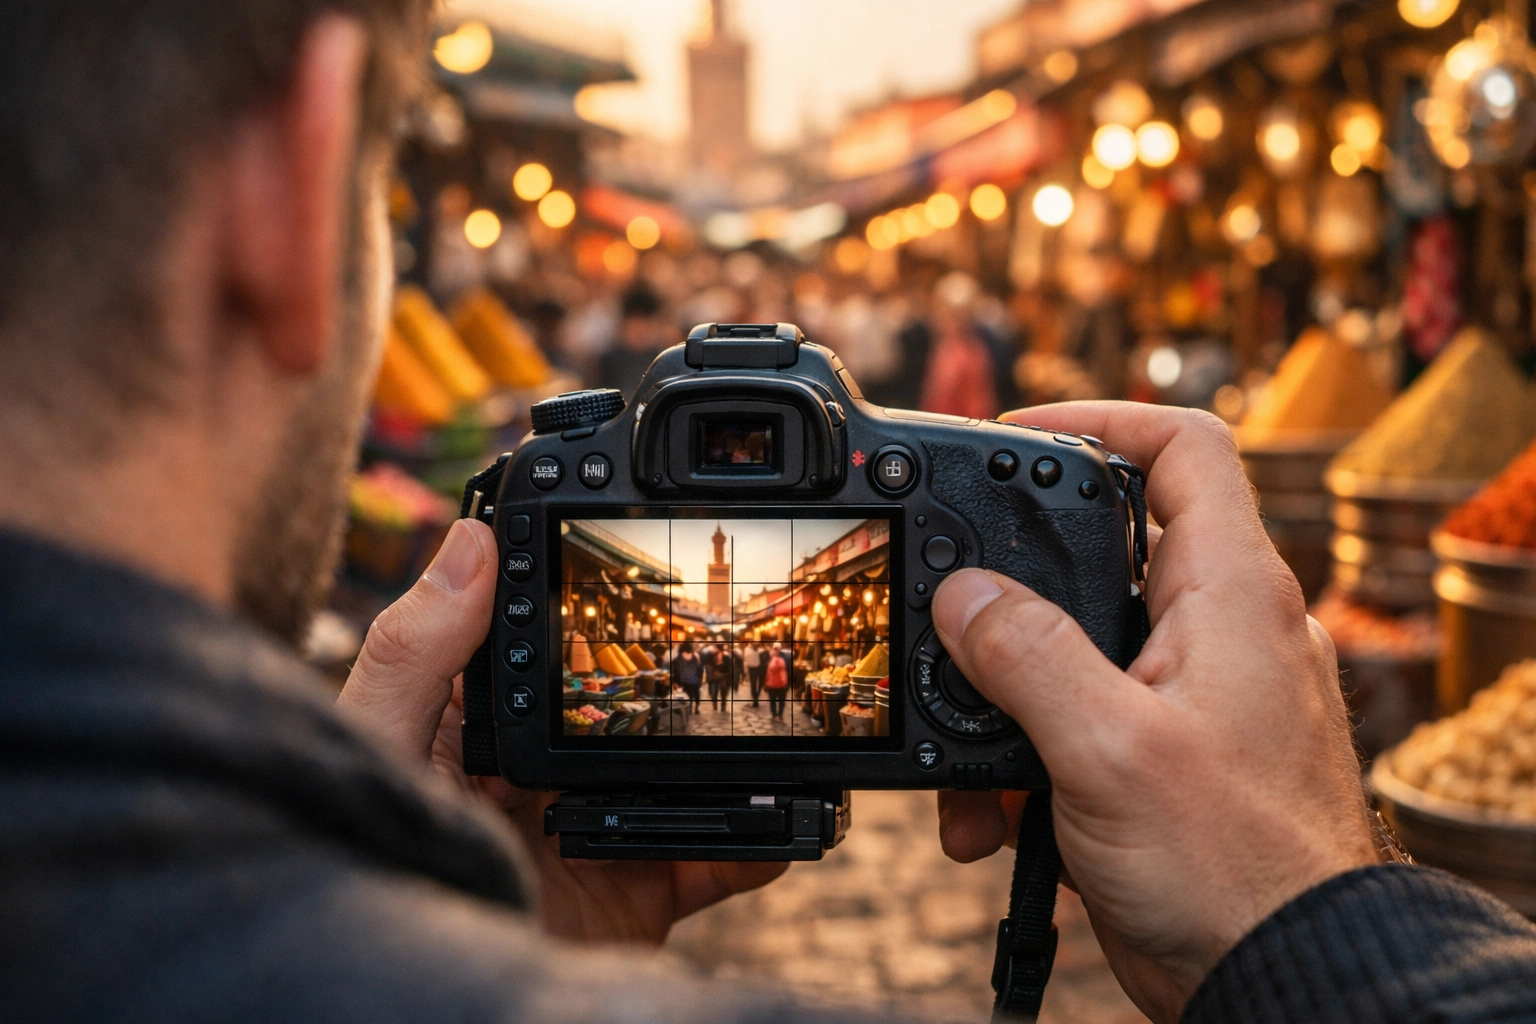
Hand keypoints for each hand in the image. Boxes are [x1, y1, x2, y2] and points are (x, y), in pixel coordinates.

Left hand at [336, 518, 785, 943]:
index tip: (633, 537)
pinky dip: (760, 839)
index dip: (584, 592)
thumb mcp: (383, 749)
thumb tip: (469, 540)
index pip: (540, 635)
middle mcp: (545, 769)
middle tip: (730, 626)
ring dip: (730, 749)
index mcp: (477, 722)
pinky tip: (790, 814)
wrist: (426, 1006)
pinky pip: (716, 857)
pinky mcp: (639, 891)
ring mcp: (598, 828)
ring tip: (769, 713)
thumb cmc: (376, 871)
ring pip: (683, 771)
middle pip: (631, 700)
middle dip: (680, 668)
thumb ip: (417, 653)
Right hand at [931, 403, 1376, 1022]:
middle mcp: (1221, 630)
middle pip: (1106, 547)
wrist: (1279, 977)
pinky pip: (1081, 722)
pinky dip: (1027, 757)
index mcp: (1231, 595)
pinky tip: (993, 818)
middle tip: (951, 602)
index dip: (1103, 418)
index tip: (1018, 434)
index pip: (1185, 448)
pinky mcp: (1167, 755)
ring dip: (1008, 696)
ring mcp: (1195, 693)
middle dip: (1017, 587)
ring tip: (967, 766)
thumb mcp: (1109, 748)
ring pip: (1078, 647)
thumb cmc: (1234, 868)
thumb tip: (964, 595)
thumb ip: (1028, 656)